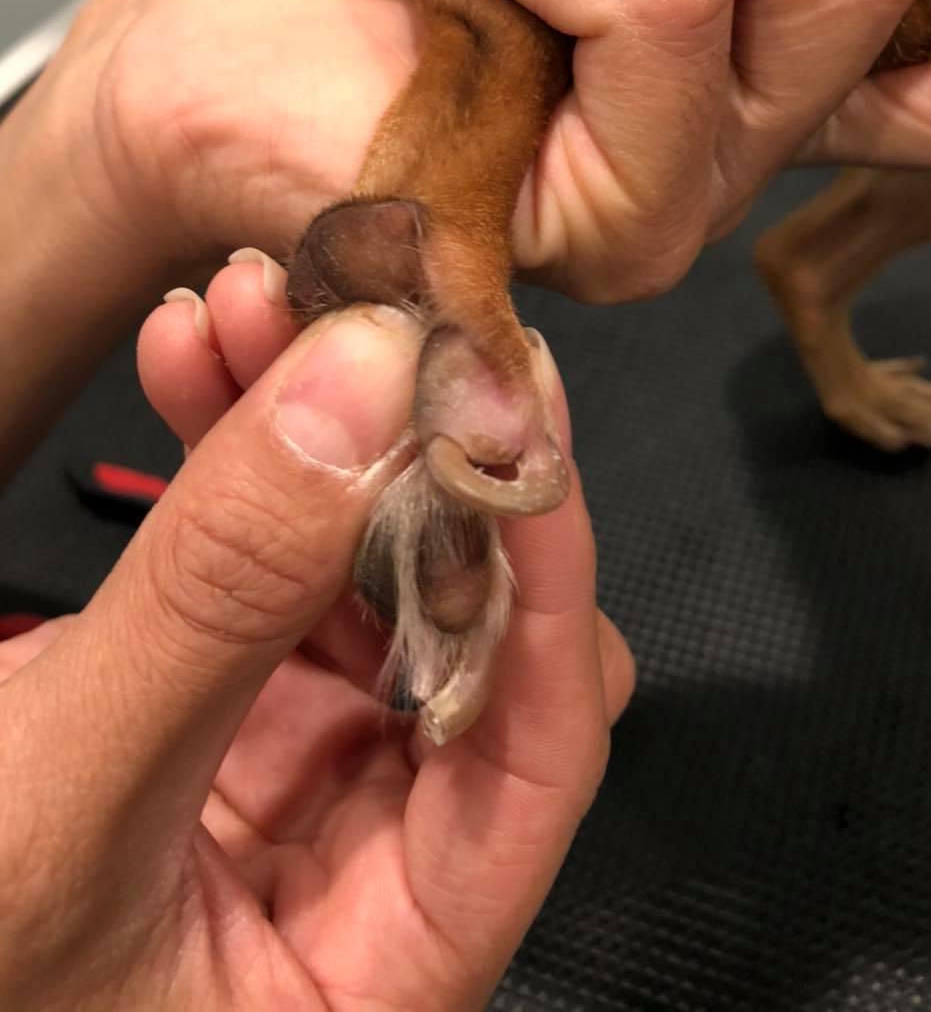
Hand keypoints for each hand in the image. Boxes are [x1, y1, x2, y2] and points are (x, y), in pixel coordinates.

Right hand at [0, 256, 632, 1010]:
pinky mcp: (234, 696)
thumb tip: (371, 382)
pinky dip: (238, 447)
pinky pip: (277, 552)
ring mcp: (306, 765)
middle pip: (475, 629)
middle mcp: (375, 859)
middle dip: (415, 461)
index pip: (541, 751)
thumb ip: (222, 599)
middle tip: (371, 322)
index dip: (545, 572)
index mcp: (392, 961)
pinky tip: (193, 354)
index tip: (507, 405)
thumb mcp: (63, 790)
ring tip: (253, 306)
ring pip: (378, 562)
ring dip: (322, 424)